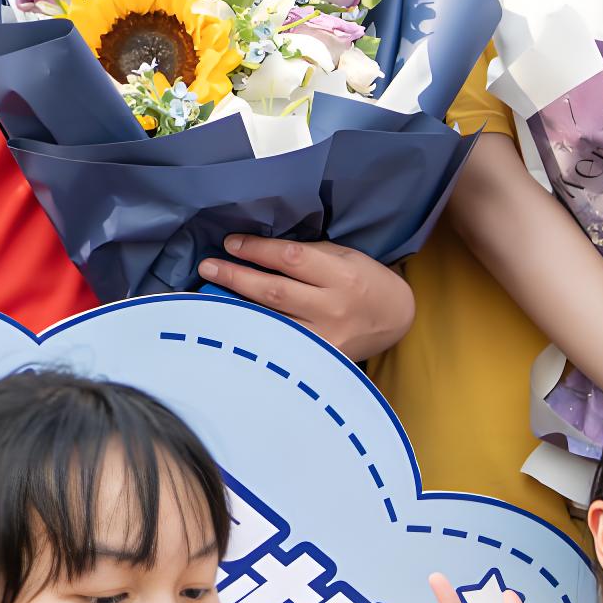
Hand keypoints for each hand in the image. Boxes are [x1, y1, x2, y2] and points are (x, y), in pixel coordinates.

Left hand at [198, 236, 413, 361]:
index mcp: (341, 276)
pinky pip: (280, 343)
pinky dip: (254, 332)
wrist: (395, 319)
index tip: (231, 243)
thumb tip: (258, 251)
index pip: (291, 259)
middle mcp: (332, 308)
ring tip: (207, 293)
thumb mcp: (344, 257)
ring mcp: (325, 337)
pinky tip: (231, 324)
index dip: (257, 250)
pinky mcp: (320, 359)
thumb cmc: (365, 281)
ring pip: (271, 321)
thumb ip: (307, 255)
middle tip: (207, 266)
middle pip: (274, 291)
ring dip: (236, 307)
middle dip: (236, 276)